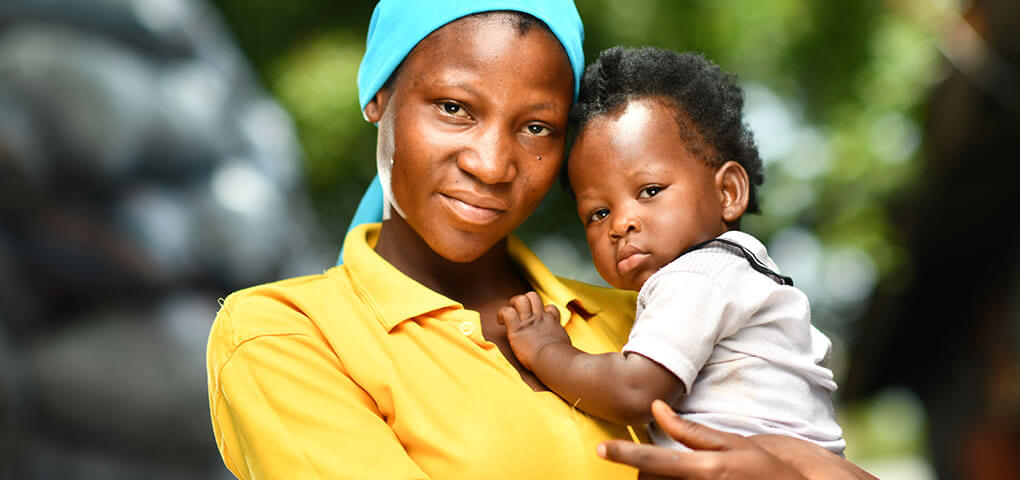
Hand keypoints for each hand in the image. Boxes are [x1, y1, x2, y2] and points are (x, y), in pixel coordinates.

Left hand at [496, 291, 570, 370]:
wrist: (552, 360)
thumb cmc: (560, 359)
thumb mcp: (566, 346)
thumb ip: (562, 344)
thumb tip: (566, 352)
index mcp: (552, 323)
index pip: (549, 308)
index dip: (542, 311)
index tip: (537, 320)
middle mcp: (540, 318)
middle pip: (532, 296)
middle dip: (523, 300)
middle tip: (518, 312)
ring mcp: (528, 321)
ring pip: (520, 299)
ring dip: (512, 304)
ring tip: (510, 313)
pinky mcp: (517, 328)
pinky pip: (506, 312)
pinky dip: (501, 314)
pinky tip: (501, 322)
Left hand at [597, 399, 807, 479]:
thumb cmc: (765, 467)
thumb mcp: (731, 443)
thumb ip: (690, 431)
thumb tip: (656, 408)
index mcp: (706, 469)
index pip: (655, 461)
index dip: (624, 454)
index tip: (601, 448)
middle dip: (645, 471)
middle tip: (659, 463)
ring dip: (657, 479)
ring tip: (677, 473)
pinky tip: (681, 479)